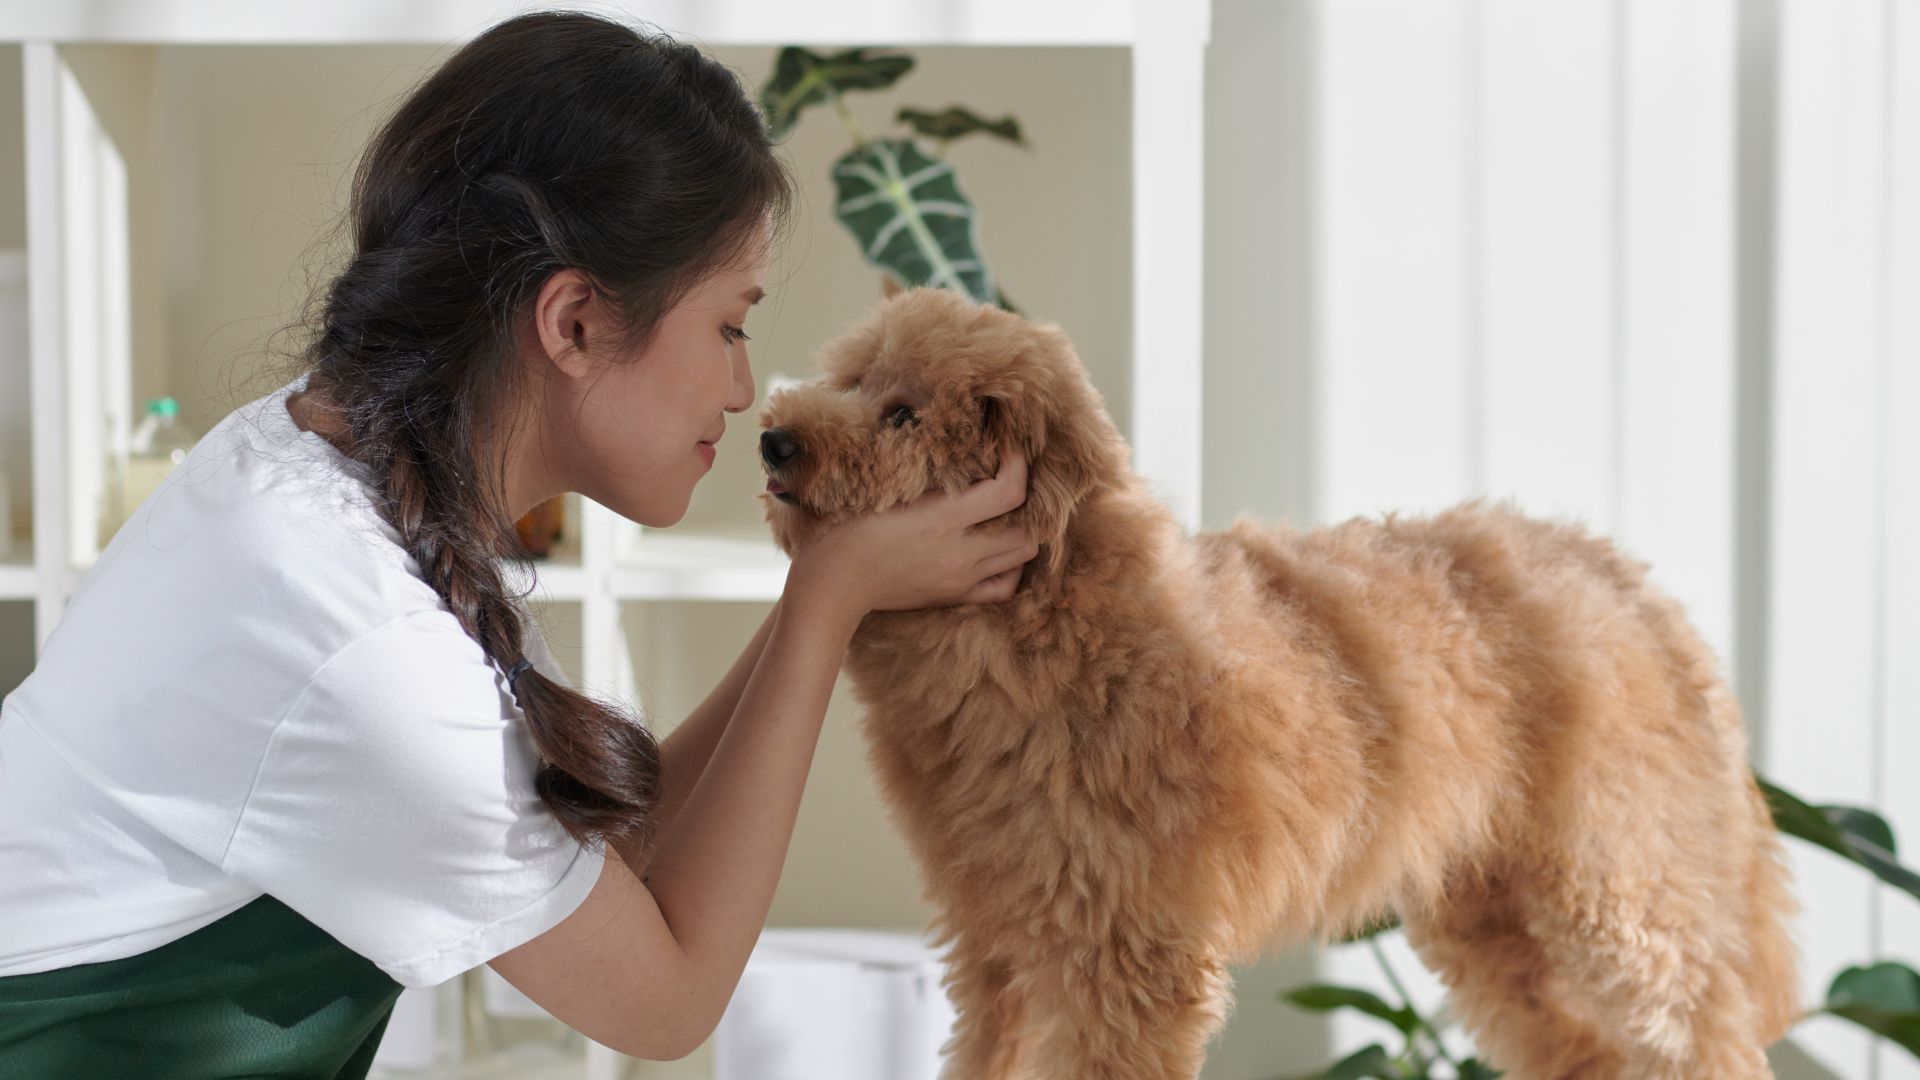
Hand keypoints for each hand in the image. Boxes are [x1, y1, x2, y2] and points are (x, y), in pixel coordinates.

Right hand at [785, 449, 1037, 626]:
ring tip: (1008, 511)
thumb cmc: (842, 529)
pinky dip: (1012, 567)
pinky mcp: (953, 596)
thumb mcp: (878, 486)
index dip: (1019, 464)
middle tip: (1013, 479)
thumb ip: (917, 465)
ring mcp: (959, 578)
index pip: (1009, 491)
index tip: (1009, 446)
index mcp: (940, 518)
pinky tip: (998, 549)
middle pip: (1027, 529)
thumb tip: (942, 430)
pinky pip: (1005, 587)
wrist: (830, 588)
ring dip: (1023, 532)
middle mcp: (958, 551)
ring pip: (1023, 556)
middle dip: (1030, 502)